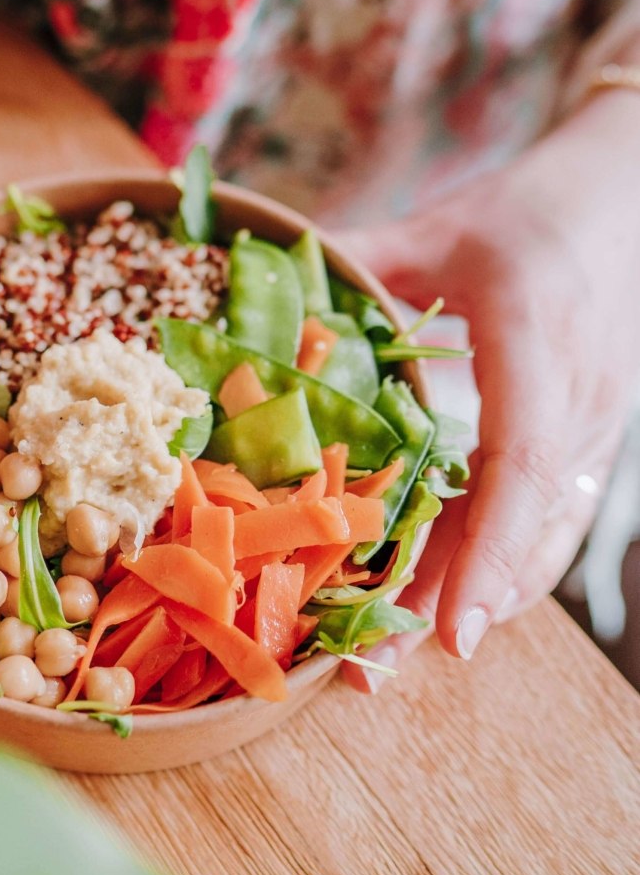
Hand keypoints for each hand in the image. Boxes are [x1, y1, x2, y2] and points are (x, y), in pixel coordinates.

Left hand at [335, 85, 639, 690]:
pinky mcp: (589, 435)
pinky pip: (550, 516)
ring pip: (544, 534)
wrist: (622, 203)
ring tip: (400, 653)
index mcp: (537, 343)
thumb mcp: (439, 229)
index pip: (525, 465)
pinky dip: (500, 562)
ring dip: (476, 595)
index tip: (452, 628)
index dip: (488, 550)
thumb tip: (269, 291)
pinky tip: (449, 597)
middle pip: (530, 526)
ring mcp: (593, 426)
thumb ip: (358, 261)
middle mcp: (578, 401)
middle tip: (385, 670)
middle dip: (461, 601)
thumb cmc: (528, 213)